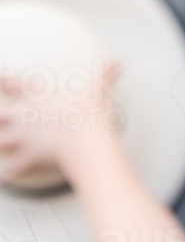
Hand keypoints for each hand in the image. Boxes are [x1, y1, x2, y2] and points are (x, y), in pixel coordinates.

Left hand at [0, 64, 120, 186]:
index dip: (1, 80)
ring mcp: (23, 138)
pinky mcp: (28, 157)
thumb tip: (117, 63)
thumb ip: (104, 74)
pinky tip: (3, 179)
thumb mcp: (97, 89)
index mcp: (36, 95)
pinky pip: (12, 169)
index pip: (10, 82)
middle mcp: (23, 115)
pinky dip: (6, 175)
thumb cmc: (87, 113)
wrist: (85, 140)